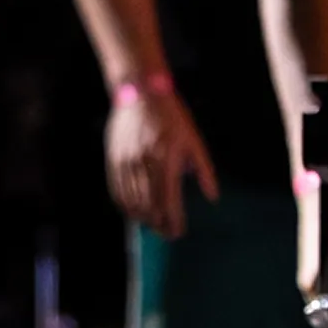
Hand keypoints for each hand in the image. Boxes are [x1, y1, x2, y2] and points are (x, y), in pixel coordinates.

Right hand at [104, 85, 220, 239]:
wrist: (141, 93)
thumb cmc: (172, 117)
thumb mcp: (194, 141)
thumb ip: (203, 170)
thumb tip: (213, 197)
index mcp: (166, 159)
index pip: (168, 200)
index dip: (173, 221)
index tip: (178, 232)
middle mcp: (144, 163)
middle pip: (149, 205)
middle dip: (158, 224)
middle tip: (167, 234)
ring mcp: (126, 162)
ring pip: (132, 201)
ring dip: (143, 218)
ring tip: (153, 226)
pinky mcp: (114, 160)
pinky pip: (118, 191)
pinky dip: (126, 206)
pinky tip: (134, 213)